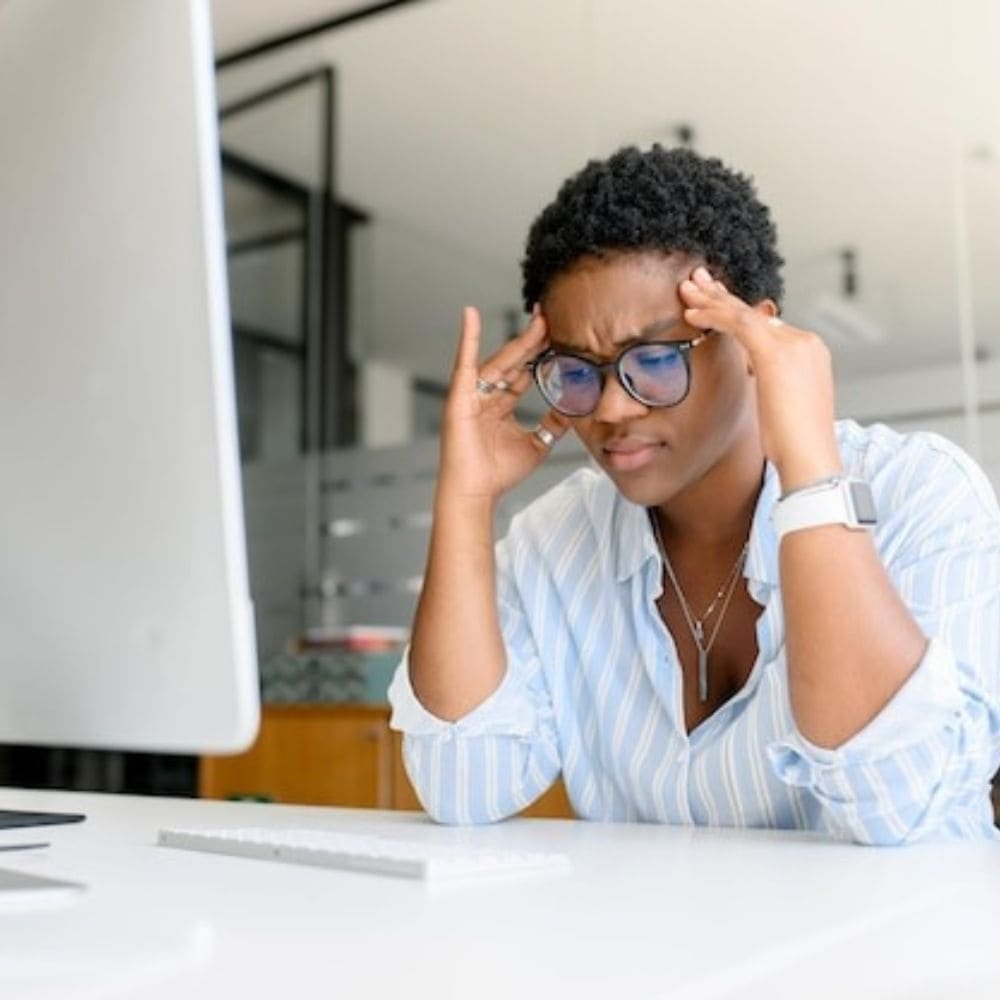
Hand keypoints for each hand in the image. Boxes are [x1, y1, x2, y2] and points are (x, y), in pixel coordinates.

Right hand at [438, 306, 569, 502]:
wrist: (475, 492)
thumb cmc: (497, 474)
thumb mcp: (538, 445)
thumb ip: (554, 425)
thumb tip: (573, 409)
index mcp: (500, 406)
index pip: (524, 372)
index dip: (541, 355)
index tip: (559, 335)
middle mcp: (486, 395)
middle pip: (514, 361)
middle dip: (533, 340)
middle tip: (552, 317)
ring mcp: (472, 394)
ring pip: (500, 360)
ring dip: (519, 340)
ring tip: (539, 320)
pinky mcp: (459, 396)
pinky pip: (464, 362)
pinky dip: (467, 338)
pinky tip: (471, 314)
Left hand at [679, 266, 841, 489]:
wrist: (809, 457)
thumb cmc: (793, 443)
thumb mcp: (780, 405)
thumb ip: (769, 381)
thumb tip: (754, 373)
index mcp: (809, 352)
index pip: (766, 324)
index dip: (735, 312)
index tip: (713, 305)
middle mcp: (805, 342)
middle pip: (756, 312)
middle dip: (721, 295)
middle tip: (695, 281)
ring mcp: (793, 344)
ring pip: (744, 313)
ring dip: (712, 300)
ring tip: (686, 289)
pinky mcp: (775, 353)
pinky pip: (738, 324)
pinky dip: (712, 317)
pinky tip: (691, 315)